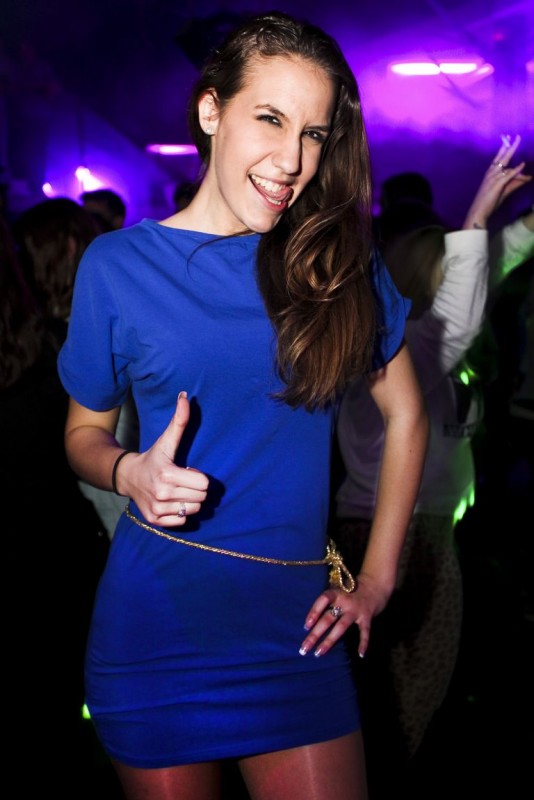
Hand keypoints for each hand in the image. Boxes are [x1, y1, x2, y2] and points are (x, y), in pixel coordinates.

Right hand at [125, 392, 208, 525]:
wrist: (128, 477)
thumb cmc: (153, 457)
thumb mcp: (166, 440)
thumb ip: (179, 420)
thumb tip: (186, 396)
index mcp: (167, 474)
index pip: (204, 484)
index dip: (198, 475)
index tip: (186, 470)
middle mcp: (162, 494)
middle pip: (201, 497)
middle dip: (196, 488)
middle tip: (182, 481)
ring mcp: (158, 509)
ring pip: (194, 510)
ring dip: (190, 501)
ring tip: (177, 491)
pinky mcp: (155, 520)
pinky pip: (183, 521)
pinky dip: (181, 513)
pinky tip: (171, 502)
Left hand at [299, 574, 390, 658]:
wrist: (374, 584)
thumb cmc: (350, 591)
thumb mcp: (338, 591)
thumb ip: (329, 603)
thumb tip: (311, 621)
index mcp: (336, 593)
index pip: (323, 600)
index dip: (314, 611)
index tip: (306, 626)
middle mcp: (345, 601)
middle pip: (328, 618)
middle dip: (315, 634)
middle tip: (304, 648)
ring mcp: (356, 610)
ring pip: (341, 627)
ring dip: (329, 641)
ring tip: (319, 653)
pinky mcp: (367, 617)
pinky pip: (365, 632)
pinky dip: (364, 643)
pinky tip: (361, 654)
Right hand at [463, 134, 531, 229]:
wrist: (478, 211)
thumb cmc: (489, 201)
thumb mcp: (504, 190)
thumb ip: (516, 182)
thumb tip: (529, 176)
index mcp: (490, 173)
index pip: (498, 158)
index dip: (504, 148)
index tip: (509, 139)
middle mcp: (491, 173)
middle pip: (502, 157)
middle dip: (510, 146)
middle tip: (516, 136)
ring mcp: (493, 178)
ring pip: (506, 163)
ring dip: (513, 152)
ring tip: (518, 141)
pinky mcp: (497, 184)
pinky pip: (508, 175)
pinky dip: (516, 169)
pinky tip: (522, 164)